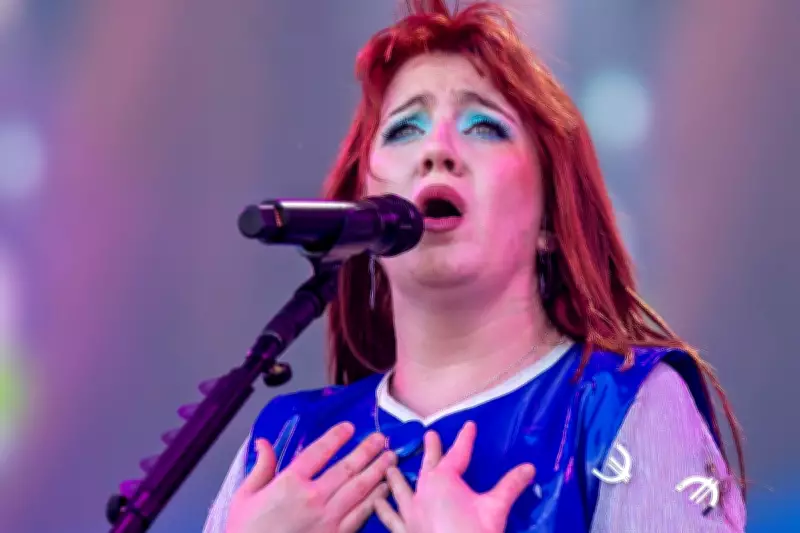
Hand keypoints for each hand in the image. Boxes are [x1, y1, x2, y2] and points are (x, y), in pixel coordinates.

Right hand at [225, 422, 395, 532]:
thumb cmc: (246, 532)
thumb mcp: (245, 496)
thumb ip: (260, 467)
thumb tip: (263, 443)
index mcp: (290, 482)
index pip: (320, 451)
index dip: (337, 437)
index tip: (349, 427)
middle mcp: (313, 497)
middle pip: (348, 468)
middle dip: (367, 451)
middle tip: (381, 439)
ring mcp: (328, 518)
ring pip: (360, 489)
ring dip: (378, 471)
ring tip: (390, 458)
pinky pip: (361, 514)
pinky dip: (375, 500)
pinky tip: (384, 489)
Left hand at [374, 421, 534, 532]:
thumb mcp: (495, 508)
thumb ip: (510, 485)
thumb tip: (529, 467)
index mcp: (443, 480)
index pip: (457, 453)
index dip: (465, 439)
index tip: (469, 425)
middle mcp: (422, 492)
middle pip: (426, 465)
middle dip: (429, 450)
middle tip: (428, 435)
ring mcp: (410, 513)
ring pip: (399, 489)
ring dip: (396, 477)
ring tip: (390, 467)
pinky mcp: (404, 532)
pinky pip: (390, 518)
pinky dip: (383, 509)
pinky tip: (377, 503)